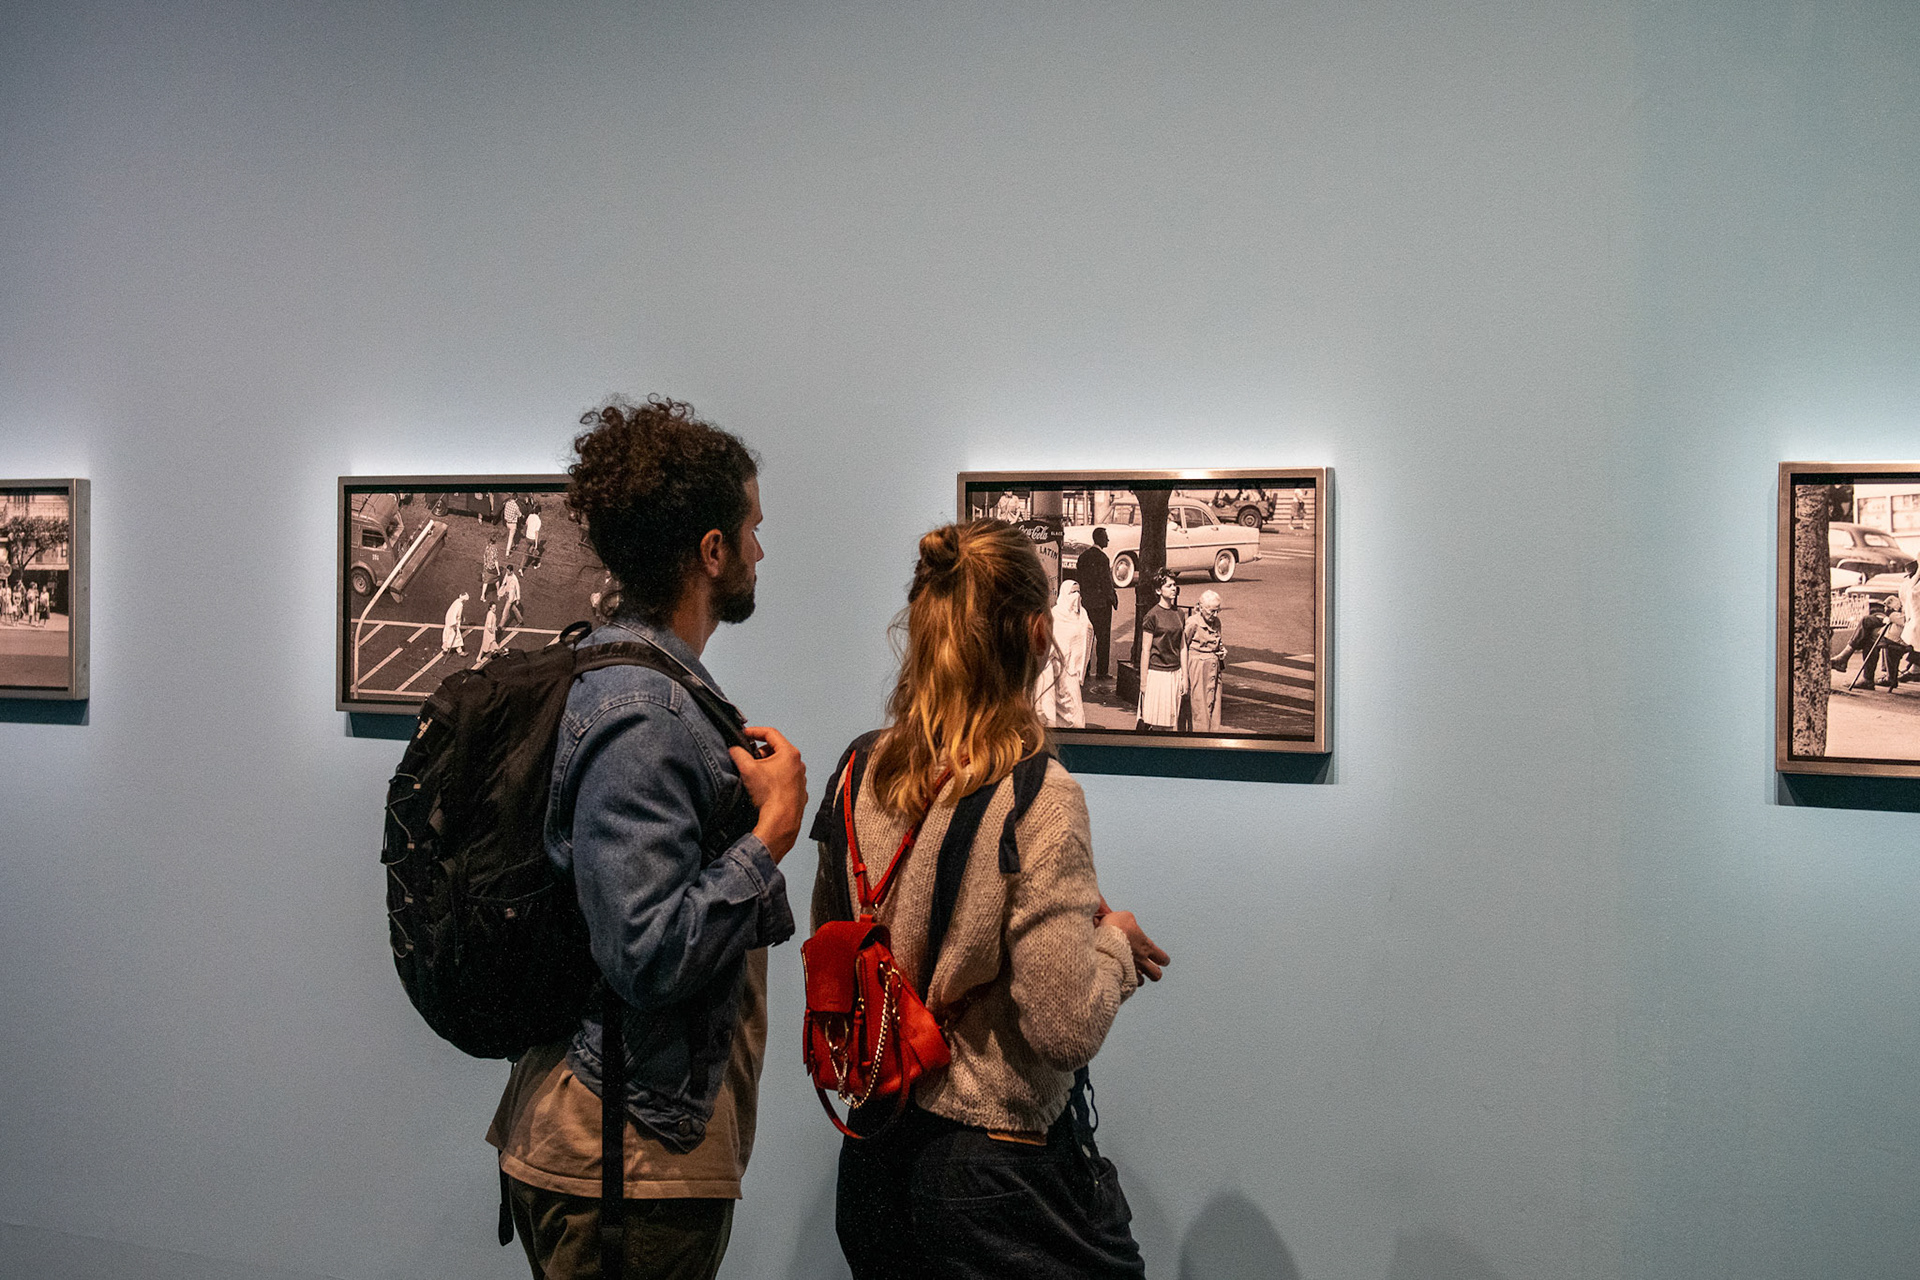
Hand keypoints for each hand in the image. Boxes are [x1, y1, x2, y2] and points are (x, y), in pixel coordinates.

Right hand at [730, 727, 807, 862]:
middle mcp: (798, 764)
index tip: (744, 734)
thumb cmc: (770, 795)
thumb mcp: (748, 769)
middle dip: (760, 752)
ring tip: (757, 777)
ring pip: (781, 765)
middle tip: (749, 759)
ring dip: (767, 766)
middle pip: (776, 749)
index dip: (754, 731)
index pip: (770, 733)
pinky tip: (765, 789)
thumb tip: (734, 750)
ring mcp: (800, 778)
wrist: (781, 821)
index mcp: (789, 753)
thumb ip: (738, 754)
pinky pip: (784, 779)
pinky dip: (774, 779)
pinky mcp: (799, 791)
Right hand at [1097, 906, 1169, 983]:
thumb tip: (1128, 923)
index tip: (1160, 959)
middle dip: (1154, 972)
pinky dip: (1125, 981)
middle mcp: (1141, 961)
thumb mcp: (1126, 917)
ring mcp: (1130, 970)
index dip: (1163, 959)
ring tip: (1132, 972)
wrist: (1102, 940)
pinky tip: (1120, 976)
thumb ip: (1131, 922)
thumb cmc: (1115, 927)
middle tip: (1149, 968)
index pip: (1163, 958)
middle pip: (1157, 975)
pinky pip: (1126, 984)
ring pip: (1141, 982)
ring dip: (1138, 978)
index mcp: (1146, 946)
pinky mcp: (1119, 975)